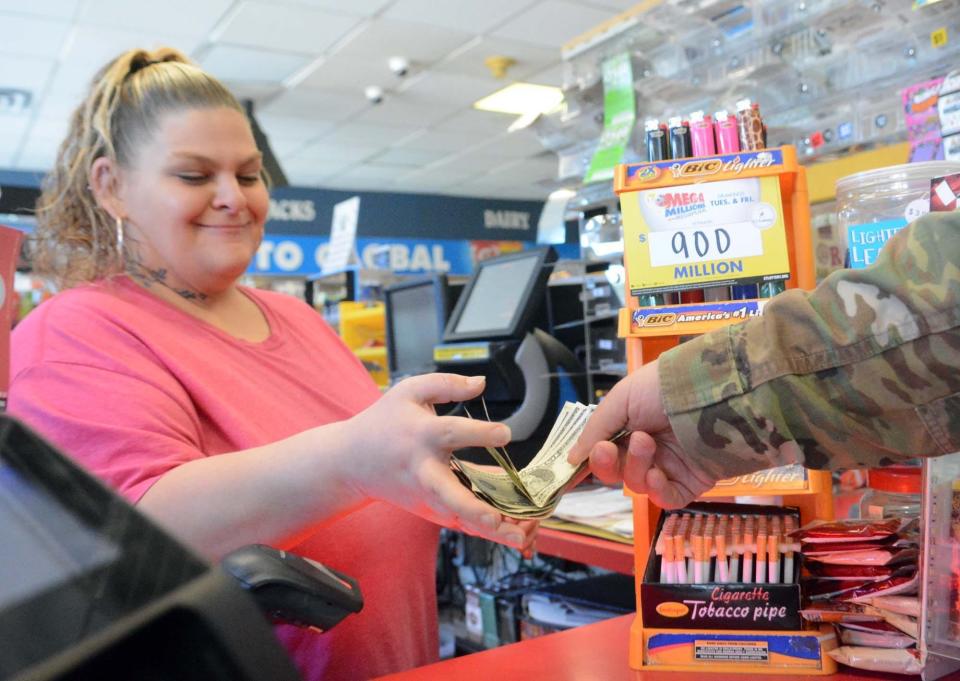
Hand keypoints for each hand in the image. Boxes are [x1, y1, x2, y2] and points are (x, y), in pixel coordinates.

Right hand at [345, 374, 535, 548]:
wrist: (352, 461)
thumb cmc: (385, 422)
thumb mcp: (409, 391)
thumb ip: (447, 384)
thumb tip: (481, 383)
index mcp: (421, 436)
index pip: (451, 434)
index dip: (479, 434)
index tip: (505, 434)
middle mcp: (424, 471)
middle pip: (448, 494)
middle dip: (472, 508)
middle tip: (496, 519)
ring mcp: (427, 497)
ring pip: (459, 518)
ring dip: (490, 530)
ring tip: (522, 537)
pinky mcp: (431, 511)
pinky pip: (463, 522)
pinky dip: (488, 532)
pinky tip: (518, 535)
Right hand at [567, 361, 714, 508]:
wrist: (709, 390)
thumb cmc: (661, 387)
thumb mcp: (620, 400)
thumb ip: (594, 431)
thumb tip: (571, 459)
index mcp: (628, 427)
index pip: (603, 453)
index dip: (588, 463)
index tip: (569, 472)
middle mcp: (647, 448)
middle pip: (616, 472)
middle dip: (607, 463)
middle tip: (606, 450)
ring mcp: (668, 466)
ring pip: (638, 483)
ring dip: (636, 465)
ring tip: (646, 441)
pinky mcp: (690, 482)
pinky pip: (665, 498)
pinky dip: (657, 490)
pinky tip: (658, 473)